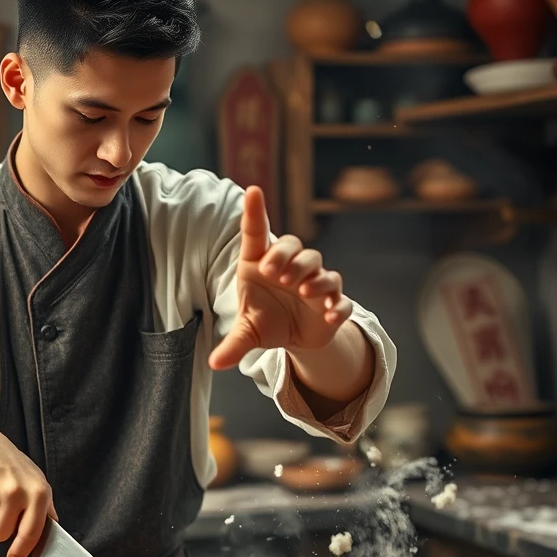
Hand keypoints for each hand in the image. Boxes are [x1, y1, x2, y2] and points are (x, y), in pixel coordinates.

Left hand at [208, 186, 353, 370]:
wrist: (295, 338)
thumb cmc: (266, 320)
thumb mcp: (248, 332)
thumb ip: (233, 344)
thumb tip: (214, 365)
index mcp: (261, 264)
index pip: (257, 234)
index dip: (255, 212)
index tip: (252, 191)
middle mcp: (290, 268)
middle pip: (294, 246)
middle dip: (286, 255)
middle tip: (273, 272)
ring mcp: (314, 284)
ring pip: (320, 267)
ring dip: (312, 276)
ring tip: (302, 289)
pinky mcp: (332, 304)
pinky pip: (341, 299)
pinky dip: (338, 305)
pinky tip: (331, 314)